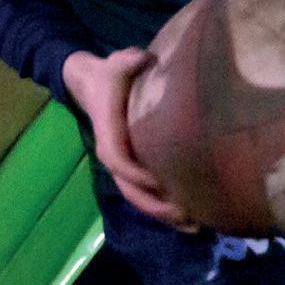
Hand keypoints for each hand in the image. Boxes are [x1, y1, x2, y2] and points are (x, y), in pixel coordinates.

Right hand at [62, 47, 193, 227]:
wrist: (90, 83)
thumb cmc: (110, 74)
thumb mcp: (117, 62)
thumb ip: (128, 61)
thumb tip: (143, 58)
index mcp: (109, 132)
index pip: (119, 159)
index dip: (137, 173)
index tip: (161, 183)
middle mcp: (113, 154)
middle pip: (130, 189)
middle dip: (156, 206)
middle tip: (186, 215)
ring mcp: (122, 164)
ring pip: (138, 197)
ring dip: (163, 214)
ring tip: (193, 226)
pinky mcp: (132, 167)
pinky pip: (145, 193)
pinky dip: (163, 208)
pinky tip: (188, 218)